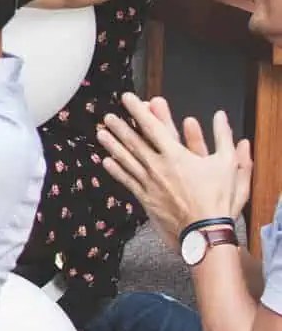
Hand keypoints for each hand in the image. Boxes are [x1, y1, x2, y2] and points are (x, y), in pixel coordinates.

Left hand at [97, 93, 251, 252]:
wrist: (205, 231)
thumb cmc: (218, 199)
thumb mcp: (229, 165)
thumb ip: (224, 138)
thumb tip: (222, 117)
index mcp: (175, 155)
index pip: (152, 126)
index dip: (138, 110)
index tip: (127, 99)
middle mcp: (157, 166)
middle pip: (133, 141)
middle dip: (119, 127)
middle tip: (107, 116)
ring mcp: (149, 183)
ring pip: (126, 159)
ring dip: (112, 145)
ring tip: (101, 134)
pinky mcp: (146, 198)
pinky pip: (127, 181)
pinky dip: (116, 170)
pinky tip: (106, 162)